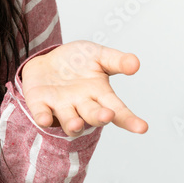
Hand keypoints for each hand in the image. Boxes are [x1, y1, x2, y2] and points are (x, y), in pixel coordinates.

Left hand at [19, 40, 147, 136]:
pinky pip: (42, 113)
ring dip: (72, 124)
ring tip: (76, 123)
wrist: (48, 59)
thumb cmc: (78, 61)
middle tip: (107, 115)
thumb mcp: (98, 55)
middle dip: (100, 117)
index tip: (142, 128)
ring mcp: (61, 106)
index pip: (118, 109)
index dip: (130, 120)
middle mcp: (82, 105)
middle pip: (93, 116)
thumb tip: (135, 63)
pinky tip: (44, 119)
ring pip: (69, 120)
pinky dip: (43, 117)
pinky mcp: (40, 103)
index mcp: (100, 94)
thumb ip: (116, 60)